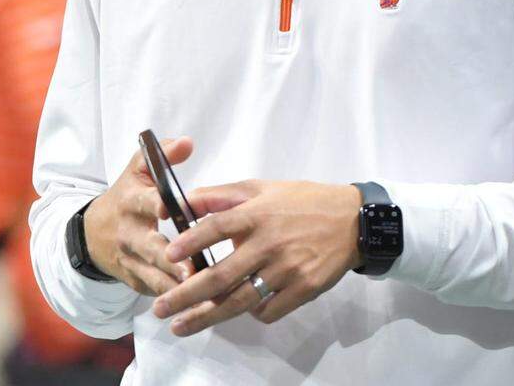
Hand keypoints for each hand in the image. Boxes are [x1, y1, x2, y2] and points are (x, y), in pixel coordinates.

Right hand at [82, 136, 194, 295]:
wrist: (93, 233)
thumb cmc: (126, 196)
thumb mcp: (138, 170)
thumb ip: (162, 154)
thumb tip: (187, 142)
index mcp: (131, 202)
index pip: (145, 202)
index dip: (157, 205)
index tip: (171, 210)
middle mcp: (129, 233)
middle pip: (149, 247)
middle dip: (168, 258)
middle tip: (190, 268)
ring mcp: (129, 260)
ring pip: (152, 275)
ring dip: (172, 284)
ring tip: (195, 290)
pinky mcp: (133, 280)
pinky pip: (152, 290)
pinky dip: (170, 297)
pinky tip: (191, 301)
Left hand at [152, 180, 363, 334]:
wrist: (352, 220)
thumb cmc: (303, 201)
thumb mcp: (263, 187)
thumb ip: (222, 195)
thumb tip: (183, 202)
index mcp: (258, 213)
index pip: (217, 227)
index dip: (191, 241)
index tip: (168, 255)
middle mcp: (270, 243)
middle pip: (221, 276)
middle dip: (186, 295)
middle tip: (161, 309)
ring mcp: (287, 269)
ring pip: (239, 301)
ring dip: (207, 317)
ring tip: (182, 325)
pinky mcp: (303, 289)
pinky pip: (268, 310)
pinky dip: (251, 313)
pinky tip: (241, 311)